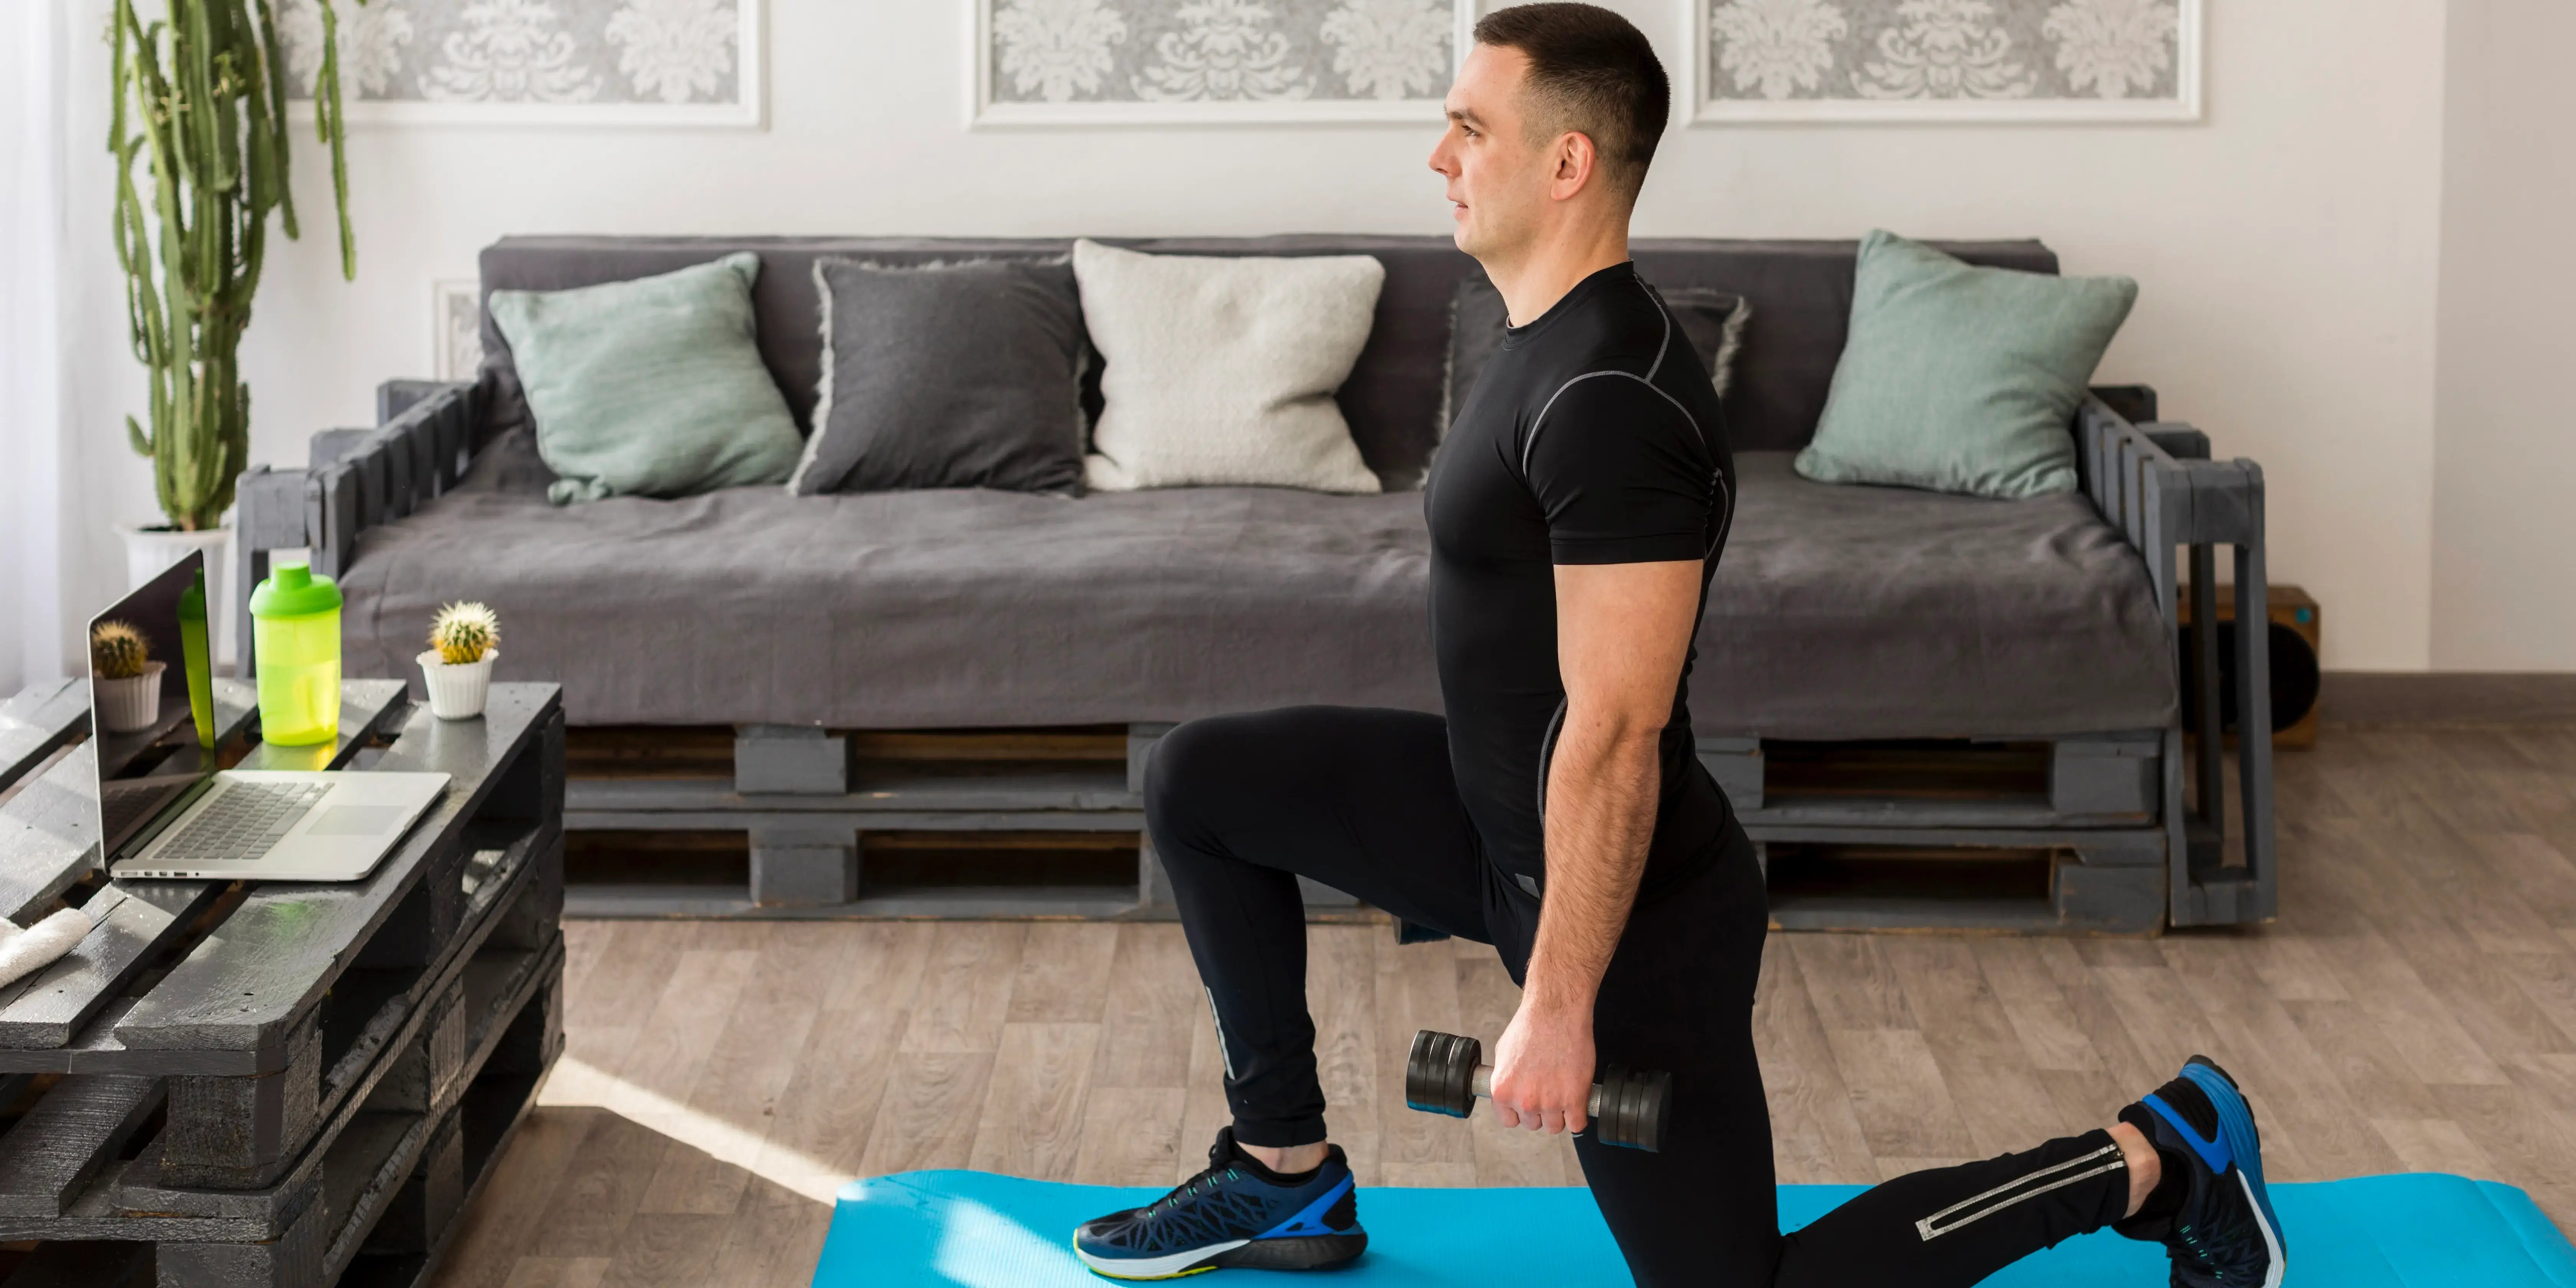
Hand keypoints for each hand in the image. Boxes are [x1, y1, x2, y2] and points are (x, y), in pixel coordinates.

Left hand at [1487, 998, 1593, 1135]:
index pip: (1509, 1121)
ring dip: (1560, 1113)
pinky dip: (1579, 1115)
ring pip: (1555, 1126)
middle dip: (1540, 1110)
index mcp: (1502, 1091)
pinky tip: (1578, 1100)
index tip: (1527, 1102)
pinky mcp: (1575, 1099)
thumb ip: (1504, 1080)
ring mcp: (1550, 1102)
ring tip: (1563, 1090)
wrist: (1556, 1011)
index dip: (1519, 1111)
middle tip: (1548, 1089)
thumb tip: (1508, 1093)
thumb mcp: (1502, 1053)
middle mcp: (1524, 1101)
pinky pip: (1577, 1125)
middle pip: (1533, 1124)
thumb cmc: (1530, 1026)